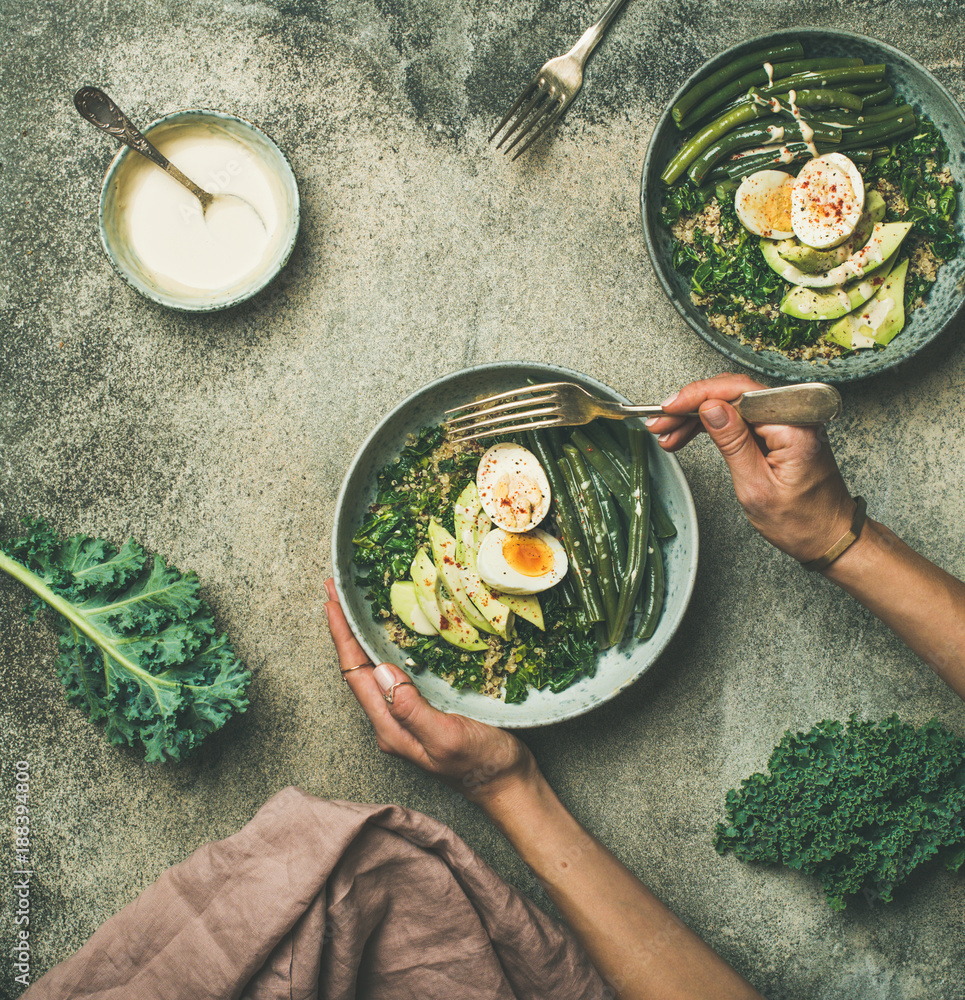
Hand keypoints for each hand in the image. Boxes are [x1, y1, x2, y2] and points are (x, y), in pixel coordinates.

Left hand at [323, 579, 535, 802]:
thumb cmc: (482, 765)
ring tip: (355, 605)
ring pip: (374, 669)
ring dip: (362, 636)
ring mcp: (406, 715)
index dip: (342, 636)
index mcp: (390, 726)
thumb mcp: (447, 736)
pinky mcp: (424, 709)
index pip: (355, 674)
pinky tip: (393, 633)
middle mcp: (391, 720)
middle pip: (358, 669)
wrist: (508, 785)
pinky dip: (387, 646)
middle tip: (337, 591)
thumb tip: (380, 672)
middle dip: (345, 629)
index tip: (332, 602)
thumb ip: (412, 709)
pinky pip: (397, 672)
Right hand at [645, 373, 854, 562]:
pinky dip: (713, 426)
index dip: (698, 395)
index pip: (739, 391)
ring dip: (697, 417)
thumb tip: (710, 408)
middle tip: (660, 423)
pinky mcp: (780, 430)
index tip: (670, 406)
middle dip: (691, 406)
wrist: (830, 538)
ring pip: (732, 405)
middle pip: (733, 393)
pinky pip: (741, 417)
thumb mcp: (756, 487)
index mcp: (794, 425)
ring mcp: (788, 421)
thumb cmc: (802, 522)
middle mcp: (795, 415)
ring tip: (668, 434)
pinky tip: (688, 434)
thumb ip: (733, 443)